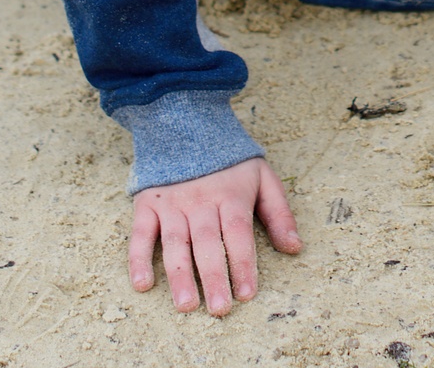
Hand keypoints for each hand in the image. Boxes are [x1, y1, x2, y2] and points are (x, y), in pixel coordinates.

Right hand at [129, 157, 299, 314]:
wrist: (187, 125)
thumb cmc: (231, 161)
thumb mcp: (263, 178)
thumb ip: (279, 213)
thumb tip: (294, 248)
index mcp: (231, 196)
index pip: (238, 234)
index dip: (243, 264)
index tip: (247, 294)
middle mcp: (201, 202)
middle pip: (208, 243)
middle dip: (214, 277)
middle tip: (219, 309)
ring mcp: (172, 204)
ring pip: (176, 243)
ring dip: (180, 276)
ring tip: (186, 305)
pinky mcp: (147, 205)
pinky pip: (141, 234)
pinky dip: (139, 259)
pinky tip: (142, 284)